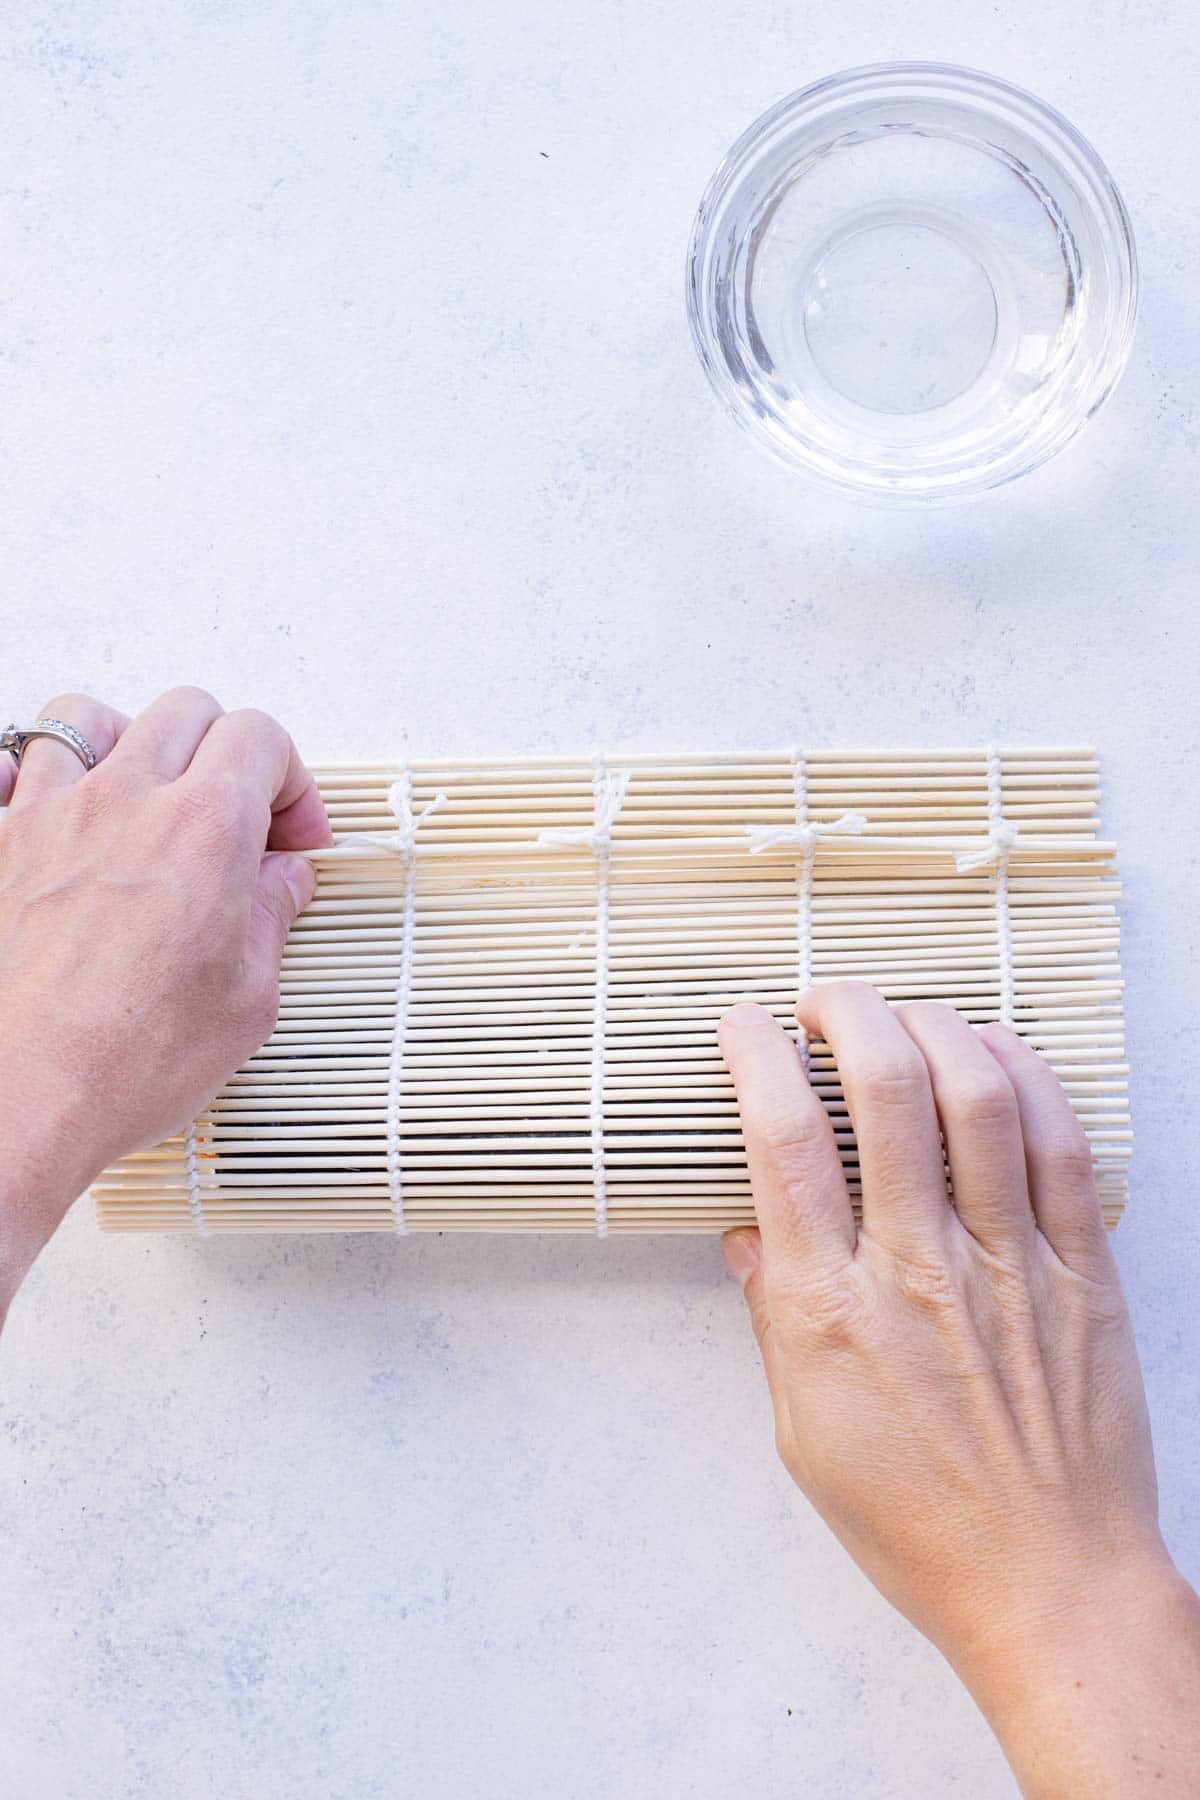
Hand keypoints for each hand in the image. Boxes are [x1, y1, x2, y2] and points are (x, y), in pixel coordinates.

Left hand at [0, 688, 333, 1307]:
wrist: (19, 1102)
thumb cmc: (124, 1061)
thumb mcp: (246, 1001)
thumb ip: (271, 919)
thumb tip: (282, 882)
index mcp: (205, 830)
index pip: (261, 738)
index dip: (292, 783)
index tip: (293, 840)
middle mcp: (124, 801)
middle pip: (186, 711)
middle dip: (225, 752)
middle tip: (238, 819)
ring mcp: (48, 816)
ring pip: (88, 716)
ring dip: (129, 745)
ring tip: (143, 797)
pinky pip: (6, 765)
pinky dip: (32, 772)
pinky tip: (53, 810)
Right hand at [720, 986, 1199, 1796]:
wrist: (1051, 1587)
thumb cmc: (919, 1525)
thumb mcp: (804, 1436)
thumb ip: (774, 1322)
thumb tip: (747, 1236)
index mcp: (832, 1310)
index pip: (782, 1140)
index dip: (756, 1056)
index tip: (743, 1024)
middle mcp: (916, 1268)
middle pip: (882, 1088)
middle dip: (846, 1012)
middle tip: (825, 999)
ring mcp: (1007, 1264)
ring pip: (977, 1095)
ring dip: (933, 1025)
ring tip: (906, 1012)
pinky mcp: (1080, 1274)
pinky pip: (1061, 1147)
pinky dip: (1027, 1078)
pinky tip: (995, 1053)